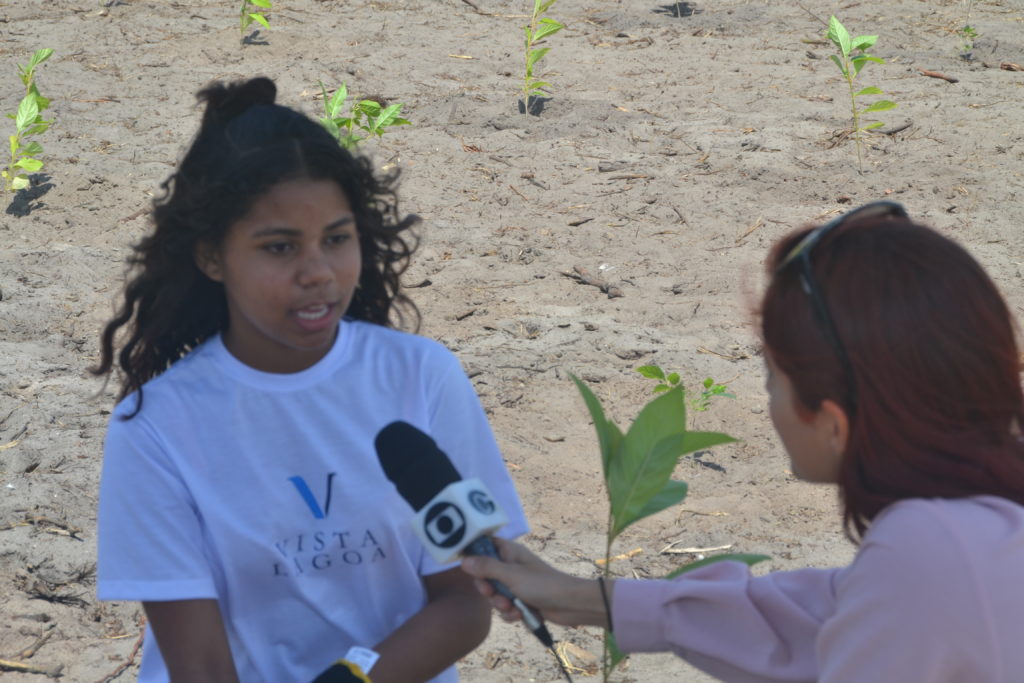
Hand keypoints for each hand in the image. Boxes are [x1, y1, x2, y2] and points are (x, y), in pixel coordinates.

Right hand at [460, 537, 611, 628]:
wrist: (570, 605)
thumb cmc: (542, 584)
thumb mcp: (511, 575)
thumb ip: (486, 567)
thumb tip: (463, 560)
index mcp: (509, 552)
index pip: (484, 545)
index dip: (474, 555)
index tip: (468, 568)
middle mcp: (511, 565)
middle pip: (485, 575)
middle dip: (488, 589)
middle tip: (492, 594)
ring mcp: (516, 584)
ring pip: (494, 594)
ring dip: (500, 604)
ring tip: (512, 607)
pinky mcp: (521, 600)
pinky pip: (505, 607)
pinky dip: (510, 613)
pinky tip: (519, 615)